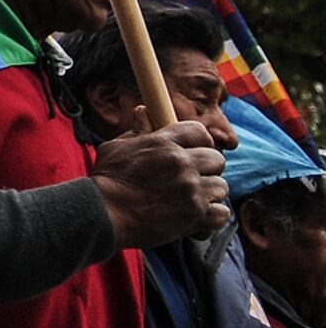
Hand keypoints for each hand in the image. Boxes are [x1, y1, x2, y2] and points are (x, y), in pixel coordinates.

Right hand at [94, 117, 229, 248]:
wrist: (105, 214)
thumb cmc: (107, 180)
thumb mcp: (116, 148)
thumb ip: (136, 131)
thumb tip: (142, 110)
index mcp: (164, 143)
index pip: (199, 132)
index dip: (200, 141)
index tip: (195, 150)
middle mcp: (182, 164)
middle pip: (217, 159)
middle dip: (207, 168)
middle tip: (193, 178)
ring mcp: (191, 190)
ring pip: (221, 187)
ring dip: (209, 194)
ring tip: (193, 199)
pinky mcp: (196, 215)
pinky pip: (222, 213)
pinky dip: (212, 217)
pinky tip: (197, 216)